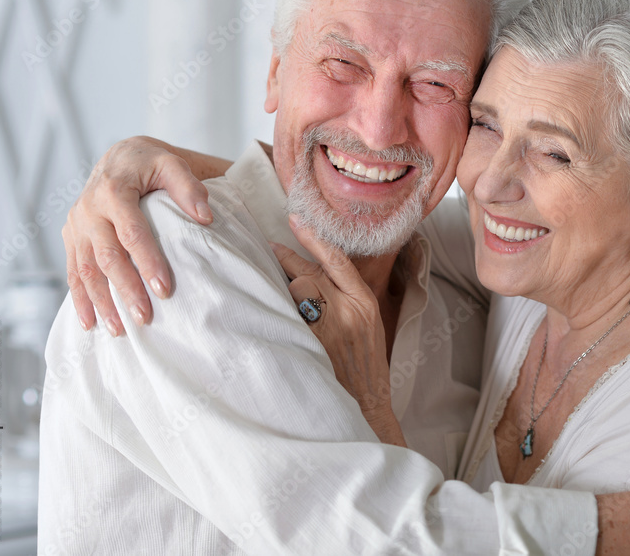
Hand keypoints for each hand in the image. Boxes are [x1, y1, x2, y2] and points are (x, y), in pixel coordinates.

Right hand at [63, 136, 212, 335]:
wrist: (120, 157)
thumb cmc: (152, 165)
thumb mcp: (172, 165)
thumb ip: (189, 188)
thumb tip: (205, 218)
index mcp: (114, 191)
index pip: (132, 232)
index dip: (148, 262)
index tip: (165, 289)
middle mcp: (89, 209)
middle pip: (107, 256)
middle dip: (125, 289)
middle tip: (145, 317)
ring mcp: (77, 225)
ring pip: (85, 269)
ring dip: (101, 302)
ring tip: (120, 330)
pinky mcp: (72, 238)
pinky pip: (72, 272)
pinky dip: (80, 299)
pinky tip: (91, 323)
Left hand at [271, 217, 403, 445]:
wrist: (368, 408)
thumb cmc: (365, 368)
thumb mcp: (370, 326)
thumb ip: (347, 299)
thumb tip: (314, 277)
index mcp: (365, 302)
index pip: (337, 259)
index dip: (313, 238)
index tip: (294, 220)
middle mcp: (348, 311)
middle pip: (307, 274)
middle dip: (284, 263)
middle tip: (264, 252)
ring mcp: (328, 329)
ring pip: (293, 293)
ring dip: (276, 288)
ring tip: (260, 283)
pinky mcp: (310, 346)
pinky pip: (286, 318)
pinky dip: (272, 312)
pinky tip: (259, 310)